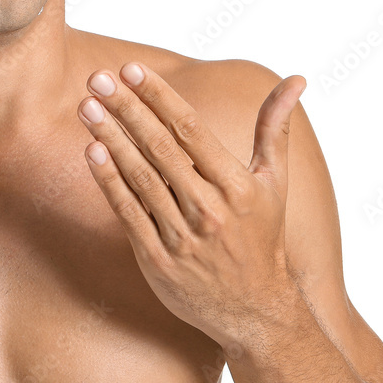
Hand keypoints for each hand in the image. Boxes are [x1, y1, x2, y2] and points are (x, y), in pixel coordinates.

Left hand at [77, 61, 305, 350]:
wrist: (255, 313)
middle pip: (161, 149)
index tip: (132, 69)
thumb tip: (295, 80)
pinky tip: (91, 151)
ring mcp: (181, 236)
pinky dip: (108, 182)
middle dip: (127, 109)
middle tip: (98, 78)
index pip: (191, 130)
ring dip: (110, 139)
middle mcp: (209, 209)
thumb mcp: (275, 183)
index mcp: (237, 186)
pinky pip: (128, 212)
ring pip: (140, 177)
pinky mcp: (157, 259)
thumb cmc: (262, 237)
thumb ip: (274, 128)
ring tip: (87, 106)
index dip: (160, 97)